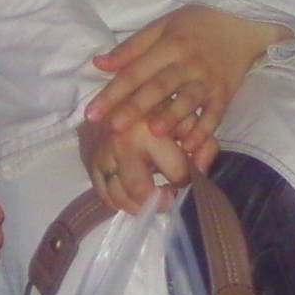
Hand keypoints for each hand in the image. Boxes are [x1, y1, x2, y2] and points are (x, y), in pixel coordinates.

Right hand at [77, 116, 207, 215]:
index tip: (186, 179)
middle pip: (141, 191)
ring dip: (140, 206)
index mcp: (148, 131)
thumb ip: (204, 144)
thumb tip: (201, 172)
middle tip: (169, 196)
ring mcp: (102, 154)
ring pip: (120, 198)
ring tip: (153, 198)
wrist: (120, 88)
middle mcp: (121, 144)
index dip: (186, 180)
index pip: (176, 173)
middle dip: (160, 201)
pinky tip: (133, 195)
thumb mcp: (187, 117)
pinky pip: (103, 195)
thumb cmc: (159, 103)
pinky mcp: (89, 160)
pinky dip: (119, 202)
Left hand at [85, 4, 289, 157]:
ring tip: (154, 134)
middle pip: (159, 86)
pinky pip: (214, 114)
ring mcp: (208, 79)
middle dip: (136, 107)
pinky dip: (203, 131)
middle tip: (115, 127)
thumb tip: (99, 64)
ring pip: (187, 100)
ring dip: (171, 117)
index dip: (113, 92)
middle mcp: (188, 63)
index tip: (92, 113)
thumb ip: (131, 48)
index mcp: (169, 44)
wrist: (242, 24)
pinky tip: (189, 146)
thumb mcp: (162, 26)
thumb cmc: (195, 25)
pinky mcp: (225, 93)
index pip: (136, 71)